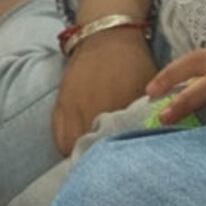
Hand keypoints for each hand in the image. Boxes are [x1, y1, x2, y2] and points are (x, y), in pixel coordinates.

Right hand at [54, 26, 156, 156]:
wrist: (106, 35)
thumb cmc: (132, 63)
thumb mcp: (146, 89)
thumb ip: (145, 117)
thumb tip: (148, 143)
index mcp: (113, 109)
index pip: (111, 149)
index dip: (115, 163)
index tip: (121, 170)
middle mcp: (88, 111)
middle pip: (87, 152)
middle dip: (96, 163)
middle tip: (107, 168)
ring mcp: (70, 107)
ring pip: (68, 146)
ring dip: (79, 155)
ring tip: (91, 160)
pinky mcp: (59, 103)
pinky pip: (56, 134)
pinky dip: (65, 144)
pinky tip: (77, 146)